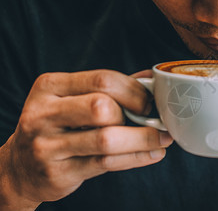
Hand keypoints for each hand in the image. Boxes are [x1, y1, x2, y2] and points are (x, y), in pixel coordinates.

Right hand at [0, 70, 172, 209]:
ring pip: (106, 139)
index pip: (101, 79)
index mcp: (50, 86)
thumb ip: (107, 89)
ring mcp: (47, 145)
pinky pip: (106, 163)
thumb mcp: (70, 99)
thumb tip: (151, 81)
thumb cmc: (56, 126)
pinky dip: (136, 157)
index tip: (150, 100)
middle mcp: (43, 113)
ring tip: (163, 139)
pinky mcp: (58, 173)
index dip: (134, 90)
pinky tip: (152, 153)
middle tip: (153, 118)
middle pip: (101, 106)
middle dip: (136, 112)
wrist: (19, 167)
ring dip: (144, 138)